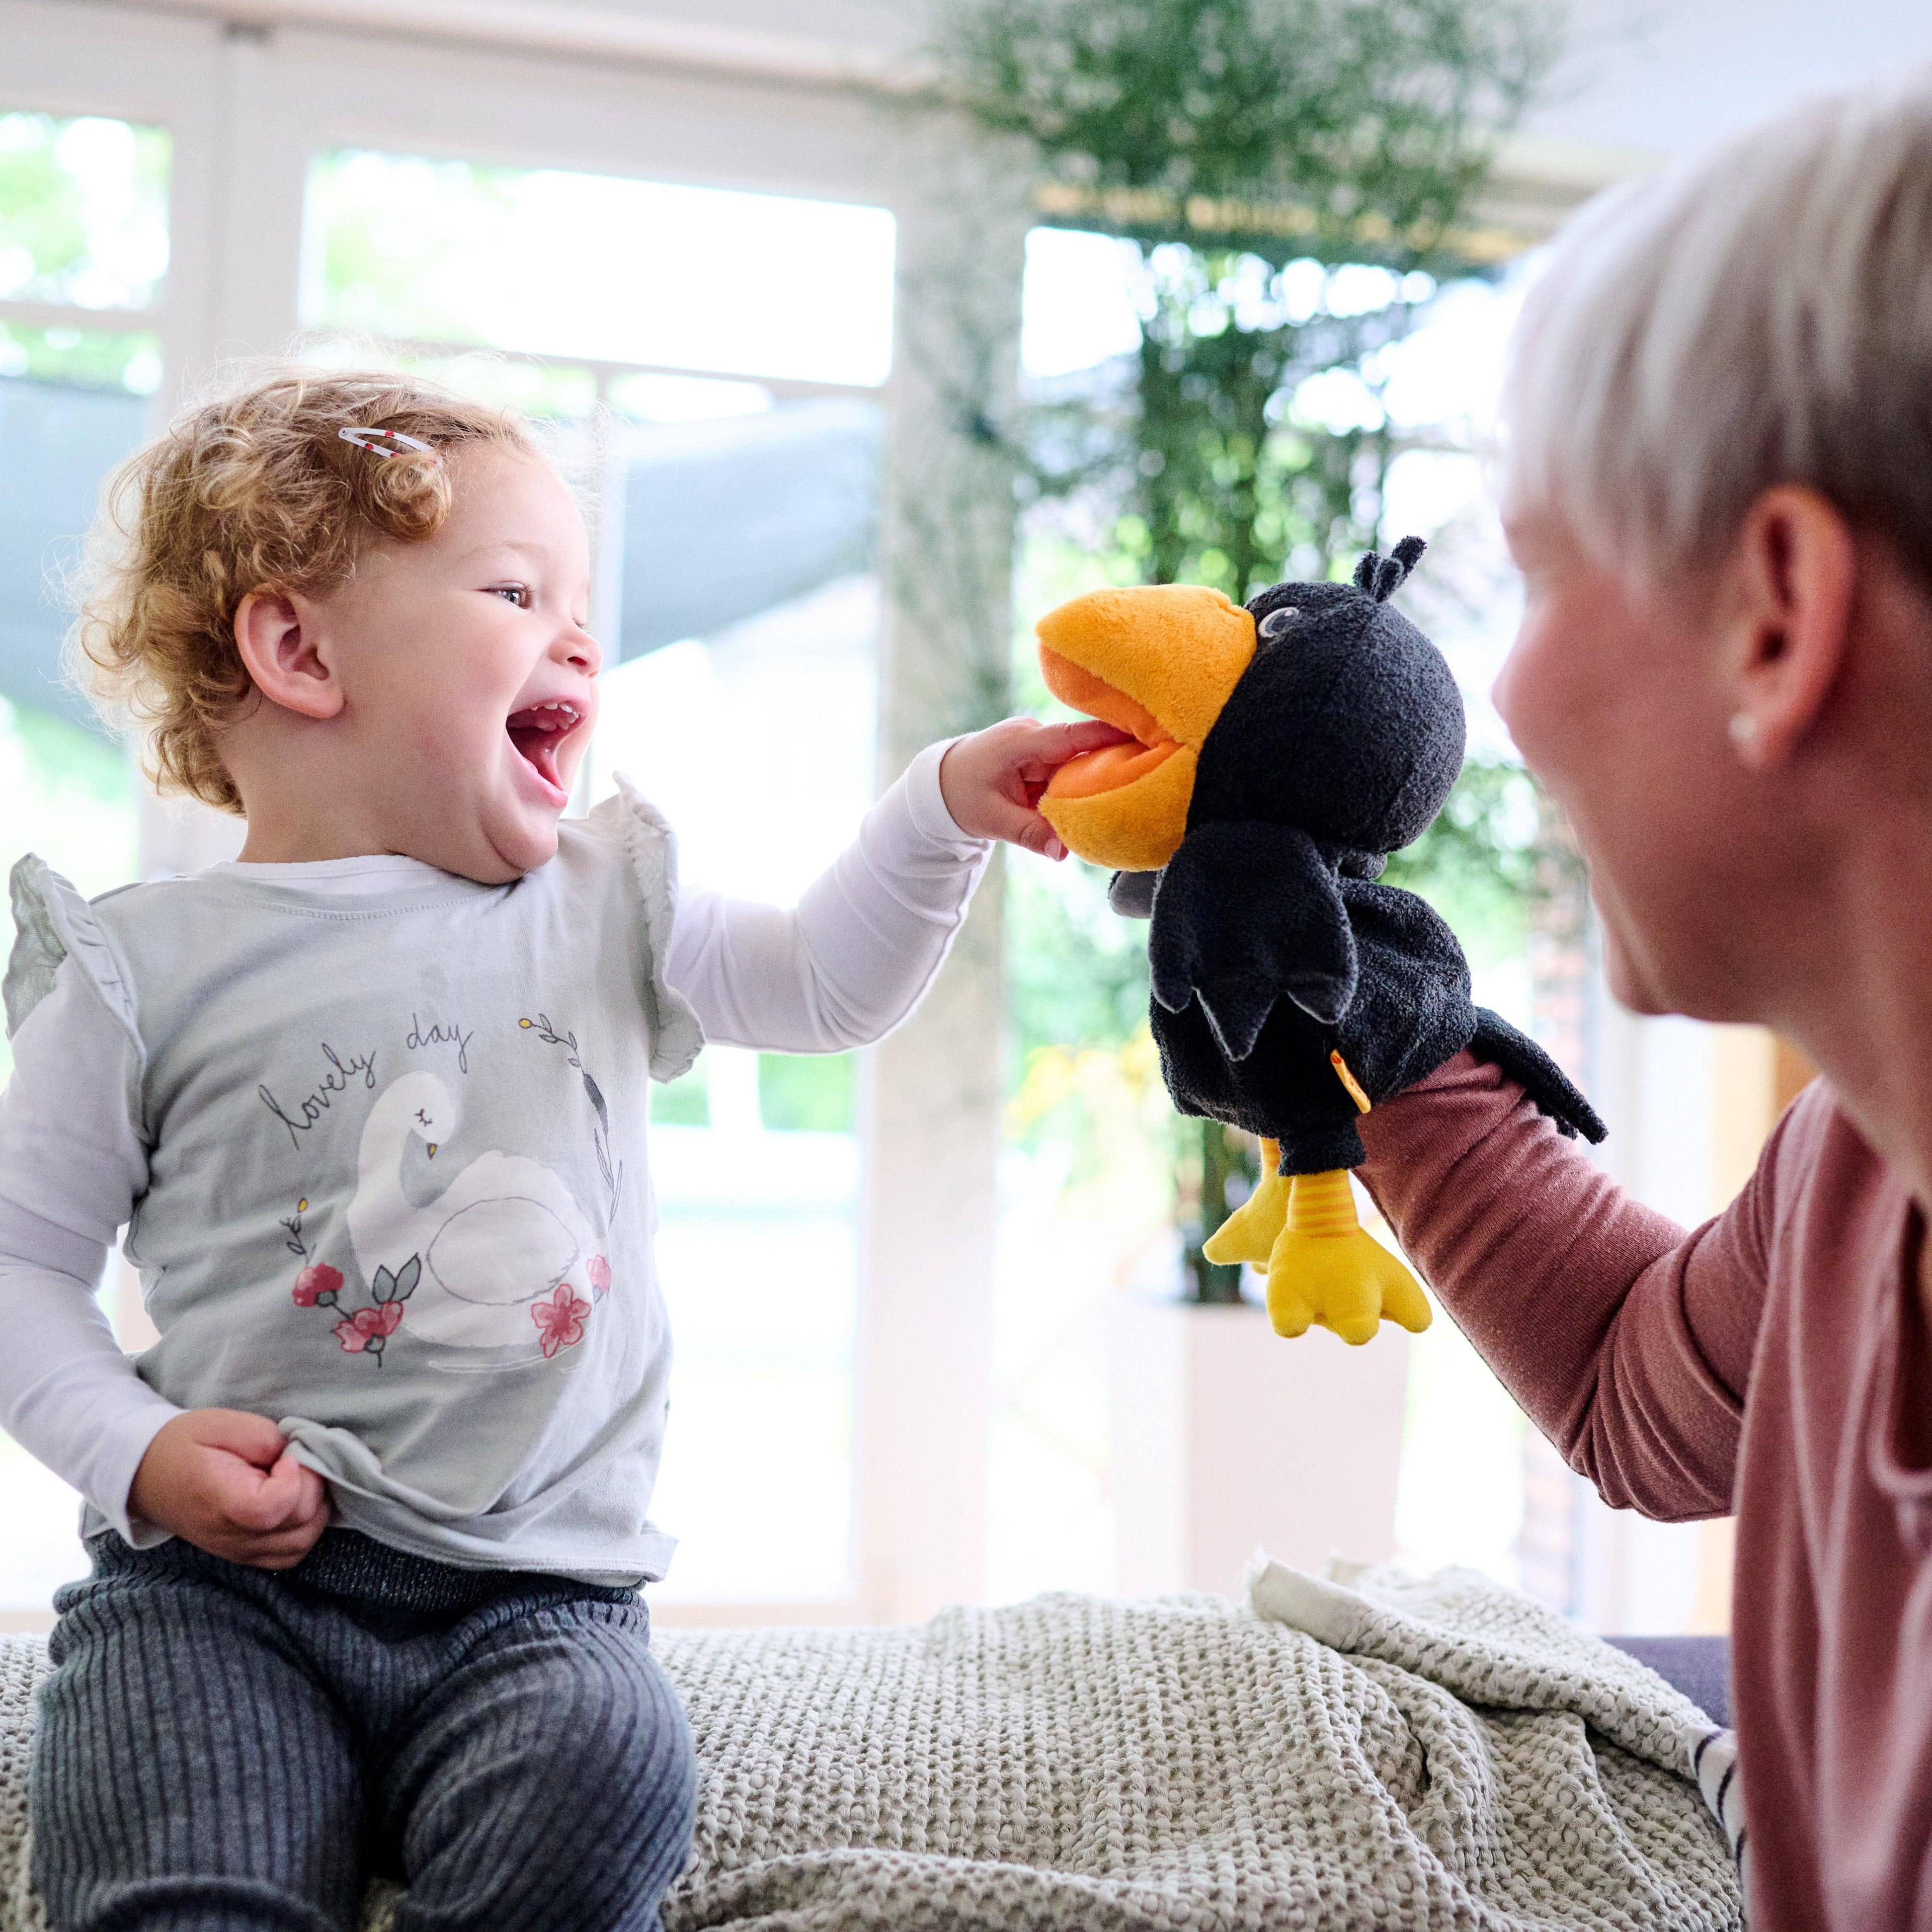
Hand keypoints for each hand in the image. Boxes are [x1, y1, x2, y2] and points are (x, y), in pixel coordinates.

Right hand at [128, 1408, 330, 1569]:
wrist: (147, 1475)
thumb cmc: (185, 1444)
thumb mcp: (223, 1424)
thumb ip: (267, 1440)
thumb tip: (300, 1459)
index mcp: (219, 1500)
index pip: (272, 1508)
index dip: (294, 1479)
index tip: (286, 1457)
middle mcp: (229, 1536)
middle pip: (297, 1525)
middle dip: (311, 1486)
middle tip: (293, 1463)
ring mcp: (237, 1551)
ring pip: (301, 1543)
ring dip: (313, 1508)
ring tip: (295, 1480)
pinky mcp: (244, 1555)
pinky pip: (290, 1554)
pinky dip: (304, 1529)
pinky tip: (294, 1501)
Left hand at [938, 717, 1132, 858]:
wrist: (937, 784)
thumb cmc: (960, 797)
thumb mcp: (992, 820)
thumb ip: (1031, 834)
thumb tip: (1064, 852)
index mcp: (1021, 742)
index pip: (1072, 736)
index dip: (1108, 737)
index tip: (1145, 738)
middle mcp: (1033, 736)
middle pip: (1082, 751)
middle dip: (1110, 767)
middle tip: (1147, 782)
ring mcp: (1037, 744)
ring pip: (1077, 762)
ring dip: (1095, 781)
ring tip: (1130, 797)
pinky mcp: (1040, 756)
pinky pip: (1068, 769)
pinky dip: (1079, 786)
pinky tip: (1100, 801)